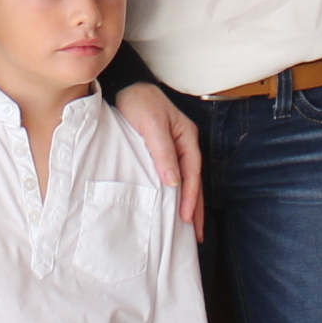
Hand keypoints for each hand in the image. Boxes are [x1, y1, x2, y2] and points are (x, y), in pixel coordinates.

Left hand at [113, 80, 204, 238]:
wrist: (125, 86)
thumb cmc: (140, 102)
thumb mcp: (152, 125)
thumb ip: (163, 152)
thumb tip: (174, 182)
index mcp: (187, 137)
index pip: (192, 173)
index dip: (190, 197)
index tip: (186, 218)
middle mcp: (185, 144)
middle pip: (194, 181)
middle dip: (196, 208)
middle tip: (196, 235)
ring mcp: (175, 148)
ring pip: (186, 180)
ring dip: (188, 203)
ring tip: (190, 228)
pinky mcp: (163, 151)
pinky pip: (174, 176)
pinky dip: (177, 193)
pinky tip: (173, 206)